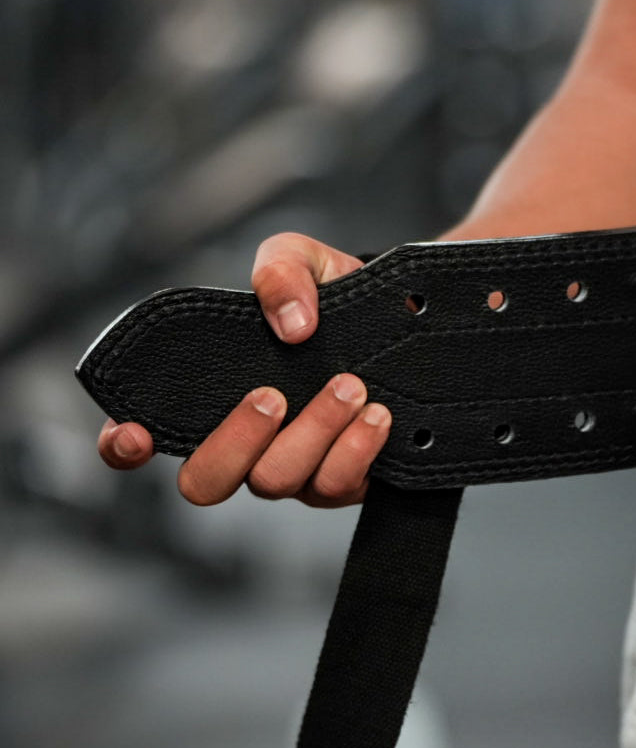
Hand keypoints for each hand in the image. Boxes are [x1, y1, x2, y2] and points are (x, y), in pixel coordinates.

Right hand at [96, 233, 390, 507]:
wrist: (399, 315)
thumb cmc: (328, 294)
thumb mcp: (301, 260)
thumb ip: (280, 273)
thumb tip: (290, 323)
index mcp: (208, 394)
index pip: (141, 437)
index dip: (123, 446)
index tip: (136, 433)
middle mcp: (242, 443)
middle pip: (205, 482)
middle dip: (236, 441)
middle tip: (273, 395)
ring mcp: (289, 467)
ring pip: (277, 481)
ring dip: (312, 433)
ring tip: (350, 386)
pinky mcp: (339, 478)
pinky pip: (334, 486)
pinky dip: (356, 450)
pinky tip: (377, 414)